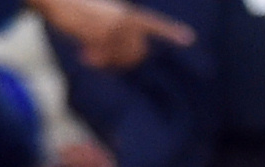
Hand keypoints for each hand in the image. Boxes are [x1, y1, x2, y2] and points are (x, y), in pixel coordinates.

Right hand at [35, 0, 196, 68]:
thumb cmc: (76, 7)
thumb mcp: (102, 16)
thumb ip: (117, 33)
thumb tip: (124, 57)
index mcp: (125, 13)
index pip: (153, 23)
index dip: (170, 31)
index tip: (188, 37)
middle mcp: (122, 20)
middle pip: (138, 53)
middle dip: (125, 61)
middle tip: (104, 58)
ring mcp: (111, 28)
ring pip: (122, 58)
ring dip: (108, 62)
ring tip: (90, 54)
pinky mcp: (98, 35)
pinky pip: (104, 58)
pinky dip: (96, 60)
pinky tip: (84, 55)